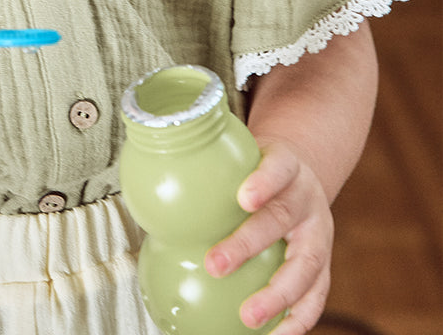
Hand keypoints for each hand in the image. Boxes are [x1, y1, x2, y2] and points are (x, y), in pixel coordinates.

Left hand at [205, 139, 333, 333]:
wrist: (302, 176)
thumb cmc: (259, 169)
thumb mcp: (241, 157)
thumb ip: (208, 168)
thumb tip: (150, 190)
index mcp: (288, 165)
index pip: (278, 167)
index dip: (264, 181)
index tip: (243, 197)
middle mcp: (307, 200)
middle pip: (282, 219)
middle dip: (250, 244)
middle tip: (216, 265)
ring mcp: (319, 234)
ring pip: (305, 265)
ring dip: (277, 295)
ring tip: (249, 316)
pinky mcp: (324, 264)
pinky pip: (315, 295)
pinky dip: (297, 319)